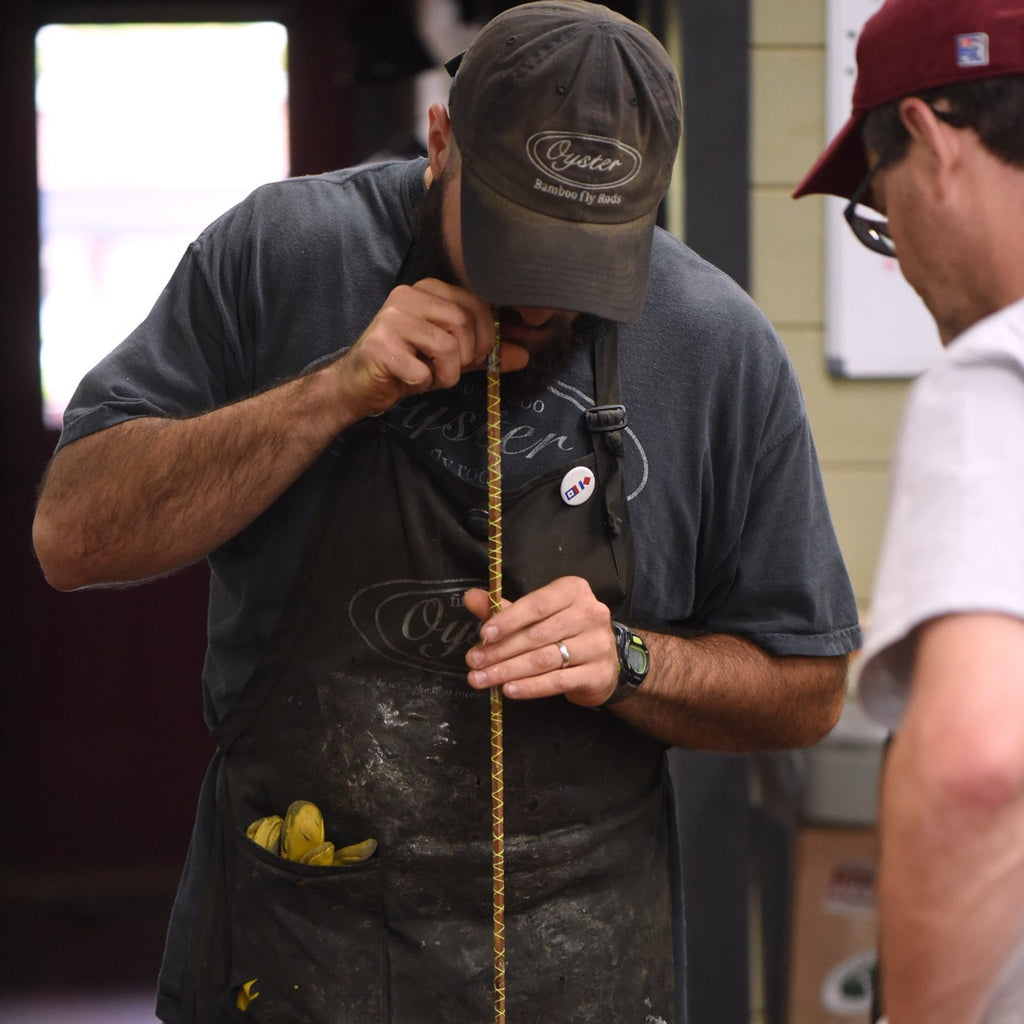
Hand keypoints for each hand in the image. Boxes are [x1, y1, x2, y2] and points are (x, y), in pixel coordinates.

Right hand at [330, 279, 528, 419]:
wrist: (358, 385)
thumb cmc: (406, 365)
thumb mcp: (452, 357)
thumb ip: (485, 353)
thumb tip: (524, 355)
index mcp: (429, 289)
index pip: (476, 303)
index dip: (486, 336)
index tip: (476, 356)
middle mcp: (409, 295)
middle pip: (464, 323)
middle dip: (467, 356)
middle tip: (450, 369)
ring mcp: (392, 317)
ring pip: (447, 346)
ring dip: (447, 373)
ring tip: (430, 375)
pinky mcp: (380, 345)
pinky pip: (424, 370)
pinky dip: (423, 382)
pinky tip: (408, 378)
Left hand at [463, 576, 619, 706]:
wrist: (603, 661)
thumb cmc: (565, 632)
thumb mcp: (536, 615)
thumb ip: (504, 608)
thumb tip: (471, 597)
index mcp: (573, 591)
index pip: (537, 604)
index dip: (508, 620)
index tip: (483, 635)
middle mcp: (590, 613)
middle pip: (537, 635)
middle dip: (501, 651)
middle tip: (474, 662)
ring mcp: (598, 644)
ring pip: (545, 659)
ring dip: (509, 671)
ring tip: (483, 679)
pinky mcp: (599, 673)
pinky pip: (558, 681)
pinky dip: (530, 687)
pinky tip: (509, 689)